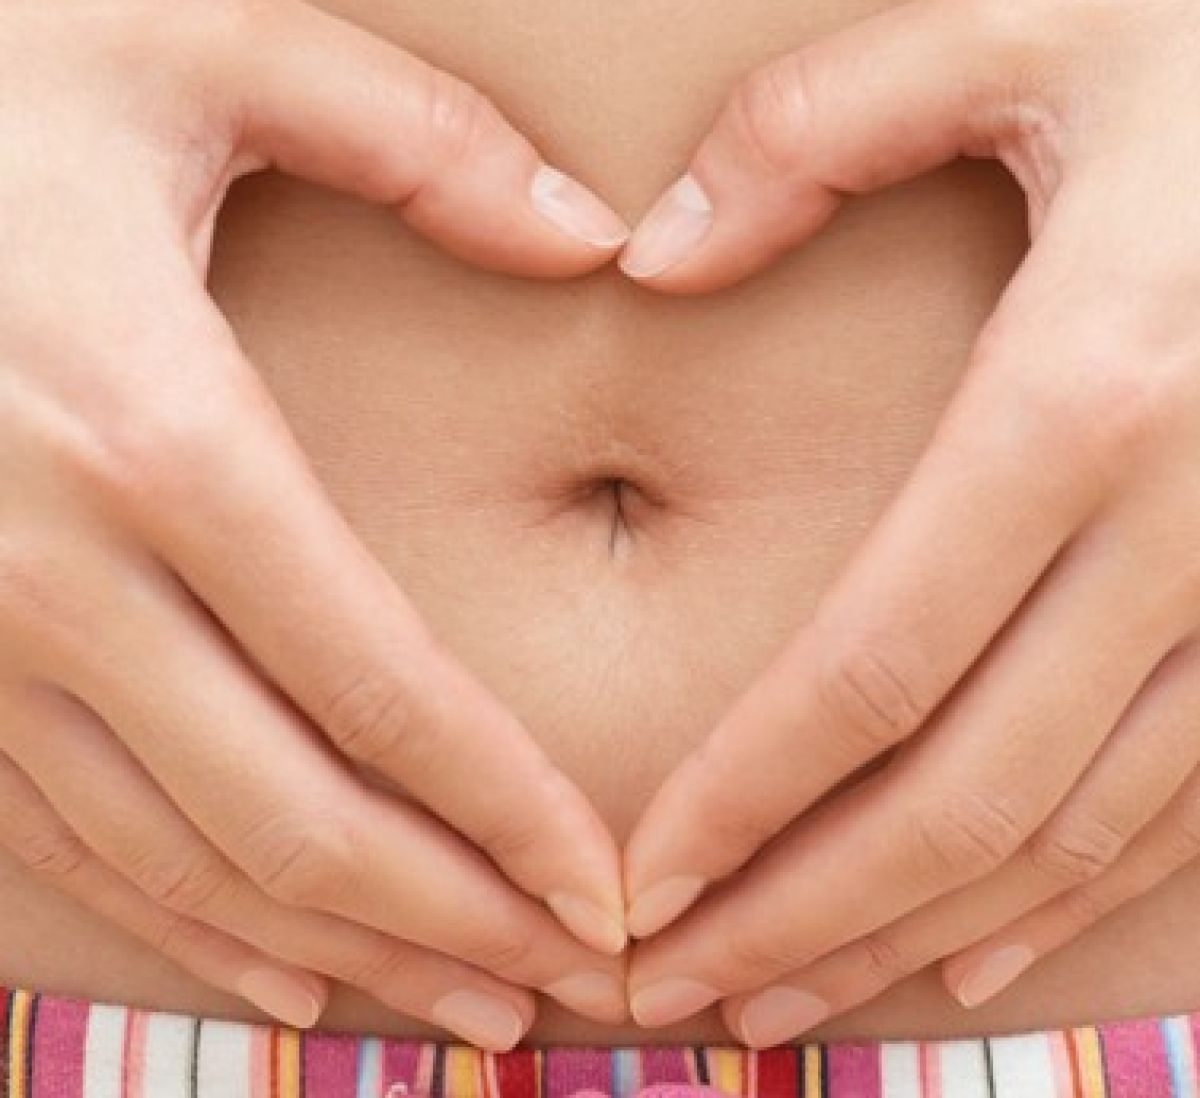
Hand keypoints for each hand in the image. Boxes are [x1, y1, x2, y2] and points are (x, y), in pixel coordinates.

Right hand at [0, 0, 630, 1047]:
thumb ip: (414, 139)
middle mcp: (50, 572)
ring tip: (469, 1008)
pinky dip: (192, 926)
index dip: (507, 808)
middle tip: (568, 988)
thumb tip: (592, 232)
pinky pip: (74, 842)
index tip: (605, 889)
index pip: (381, 682)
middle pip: (292, 814)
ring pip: (184, 864)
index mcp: (151, 432)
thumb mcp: (195, 49)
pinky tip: (289, 972)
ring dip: (340, 952)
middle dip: (447, 919)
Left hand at [618, 0, 1199, 1043]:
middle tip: (671, 1001)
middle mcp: (1197, 525)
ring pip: (1068, 833)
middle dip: (802, 916)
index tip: (637, 883)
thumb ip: (813, 132)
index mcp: (1098, 387)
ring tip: (779, 1006)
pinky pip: (1175, 804)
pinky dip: (1061, 900)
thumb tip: (647, 256)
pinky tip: (965, 955)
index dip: (744, 797)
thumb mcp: (1021, 28)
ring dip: (912, 937)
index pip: (872, 664)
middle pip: (959, 792)